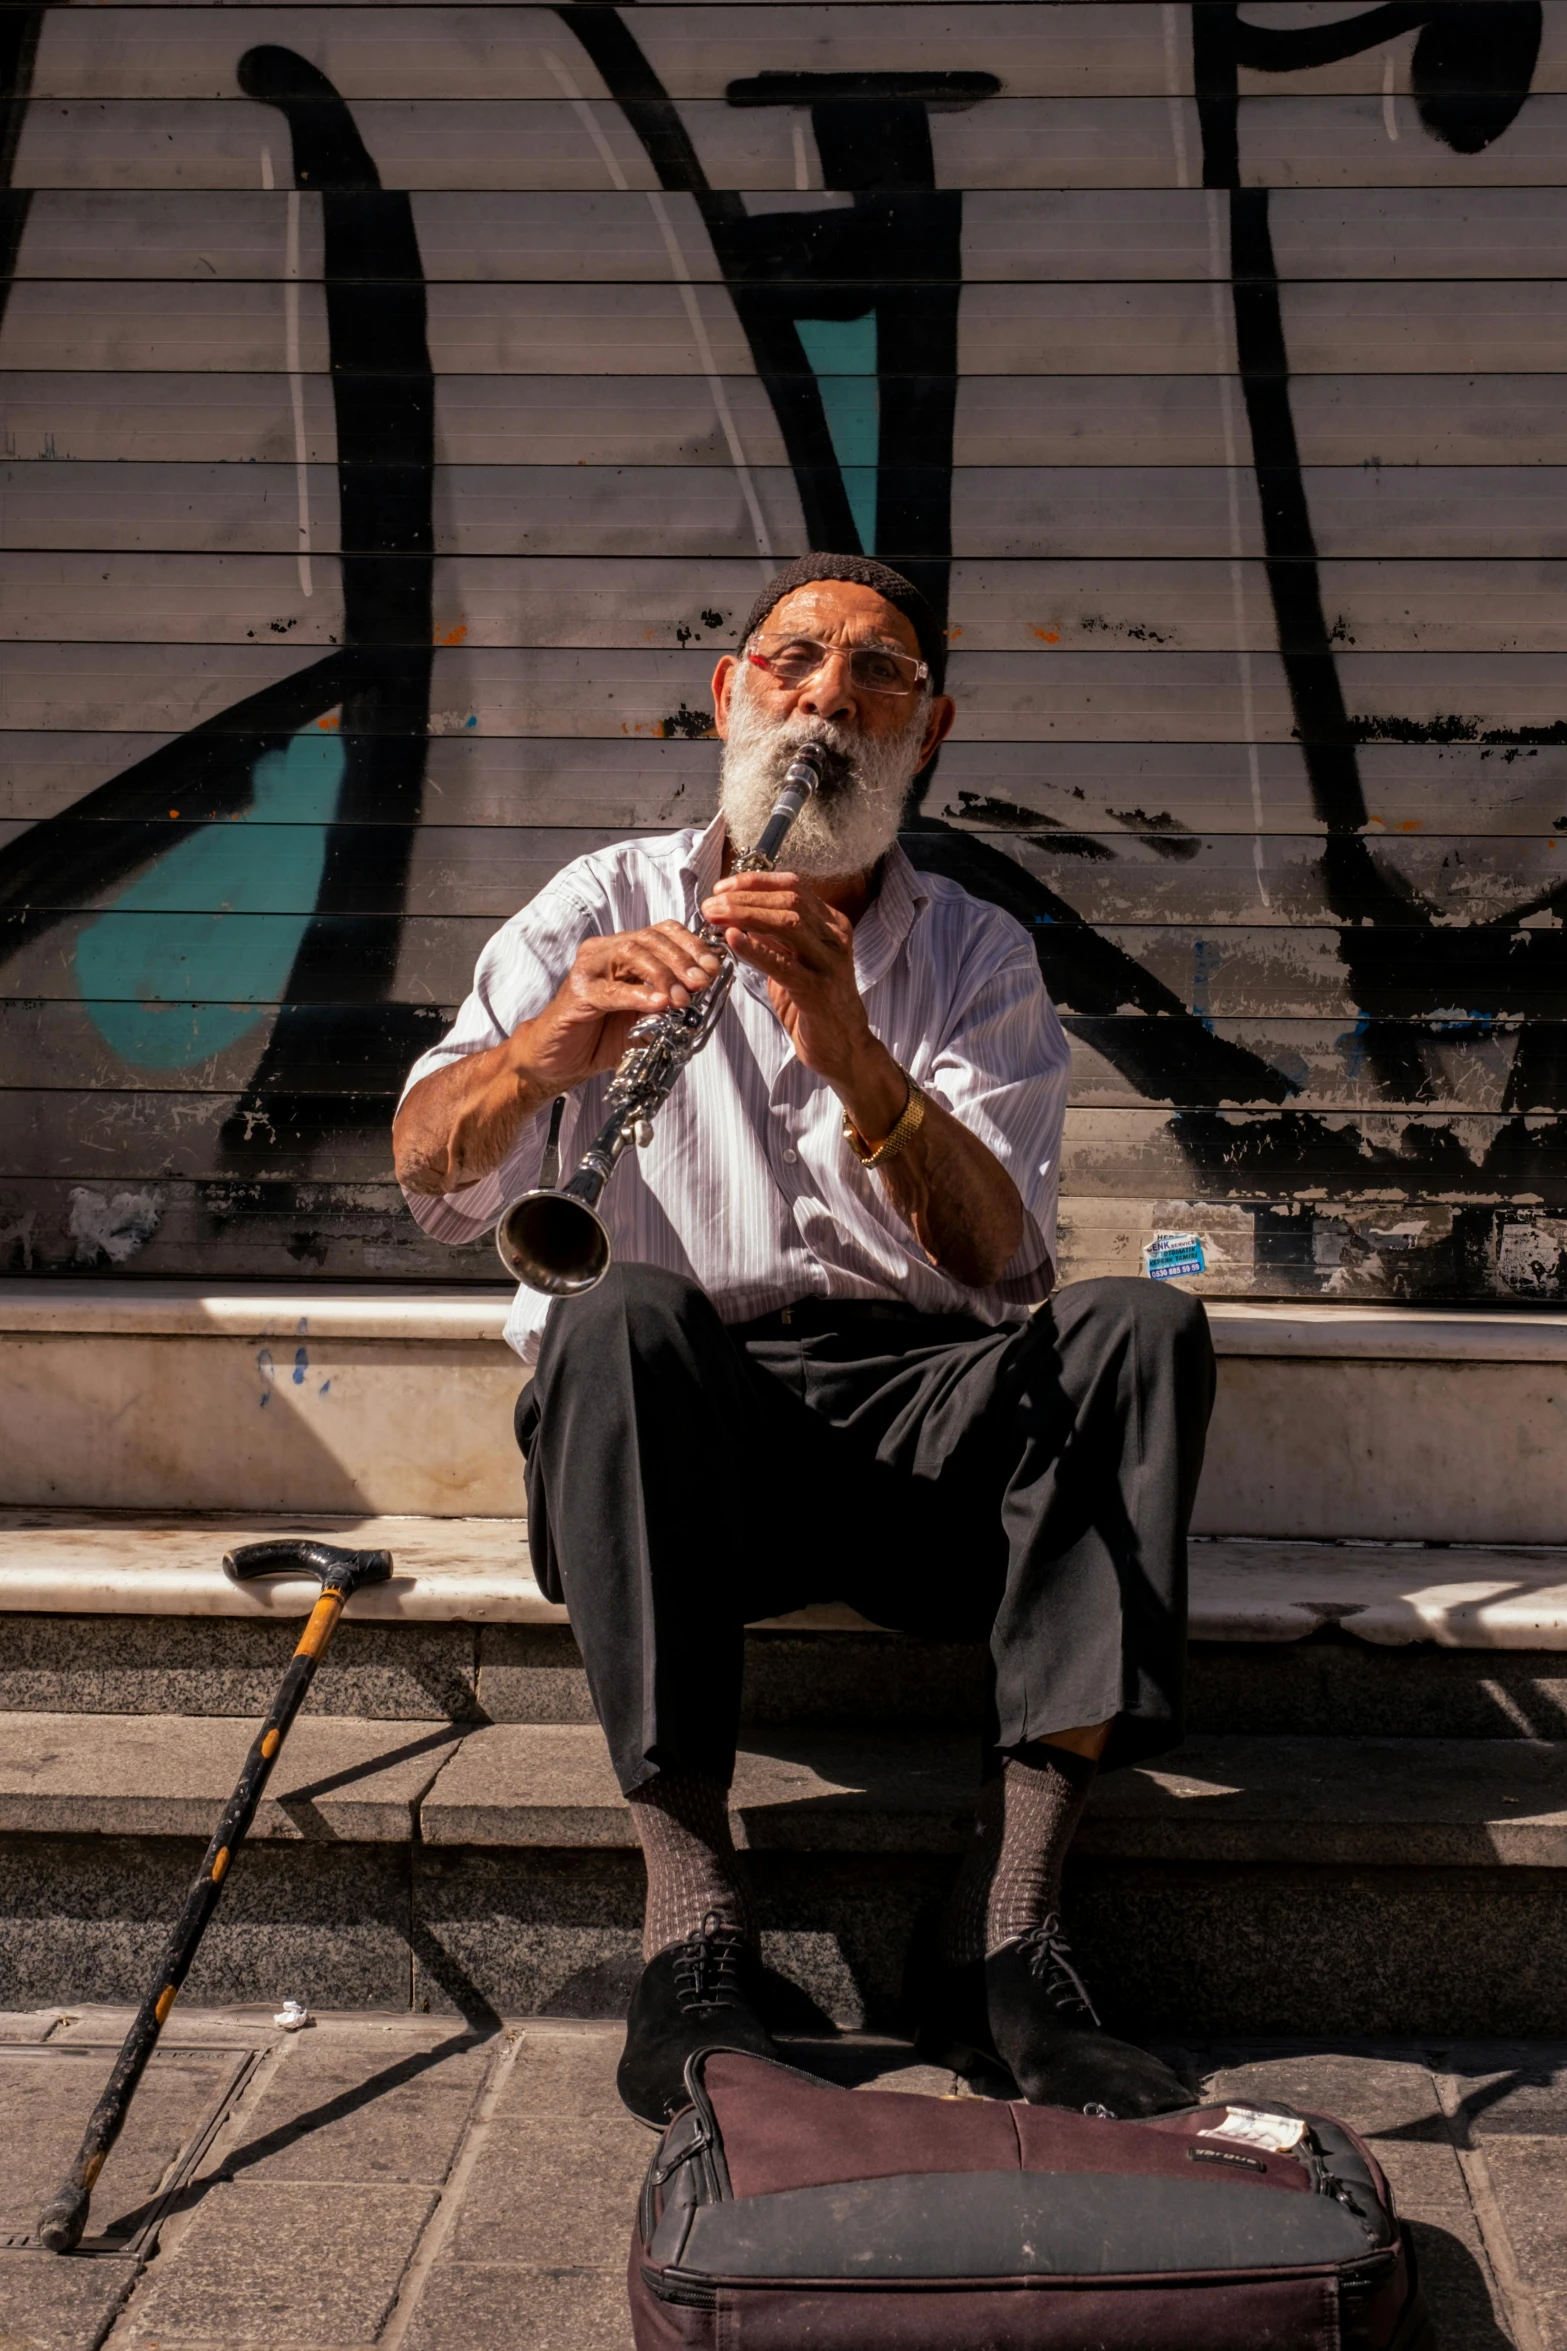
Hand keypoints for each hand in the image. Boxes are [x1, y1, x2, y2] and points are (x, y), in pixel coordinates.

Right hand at [511, 923, 724, 1093]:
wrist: (559, 1061)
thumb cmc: (601, 1037)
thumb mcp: (647, 1020)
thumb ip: (670, 1007)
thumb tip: (701, 998)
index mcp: (625, 952)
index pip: (663, 932)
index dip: (691, 945)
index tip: (713, 967)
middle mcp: (606, 952)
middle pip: (650, 939)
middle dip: (682, 959)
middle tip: (701, 982)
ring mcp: (589, 968)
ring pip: (631, 954)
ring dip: (662, 974)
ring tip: (681, 997)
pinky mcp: (577, 992)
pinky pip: (611, 989)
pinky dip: (637, 995)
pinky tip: (658, 1004)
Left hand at [700, 870, 872, 1085]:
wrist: (843, 1048)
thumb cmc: (815, 1005)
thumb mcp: (795, 962)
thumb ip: (774, 939)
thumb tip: (738, 915)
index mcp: (832, 925)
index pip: (794, 886)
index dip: (755, 882)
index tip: (723, 887)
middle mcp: (835, 938)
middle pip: (789, 900)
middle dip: (745, 897)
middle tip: (712, 904)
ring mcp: (830, 963)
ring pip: (788, 923)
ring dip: (746, 915)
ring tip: (716, 917)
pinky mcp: (818, 991)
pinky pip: (783, 964)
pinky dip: (755, 949)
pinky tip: (732, 940)